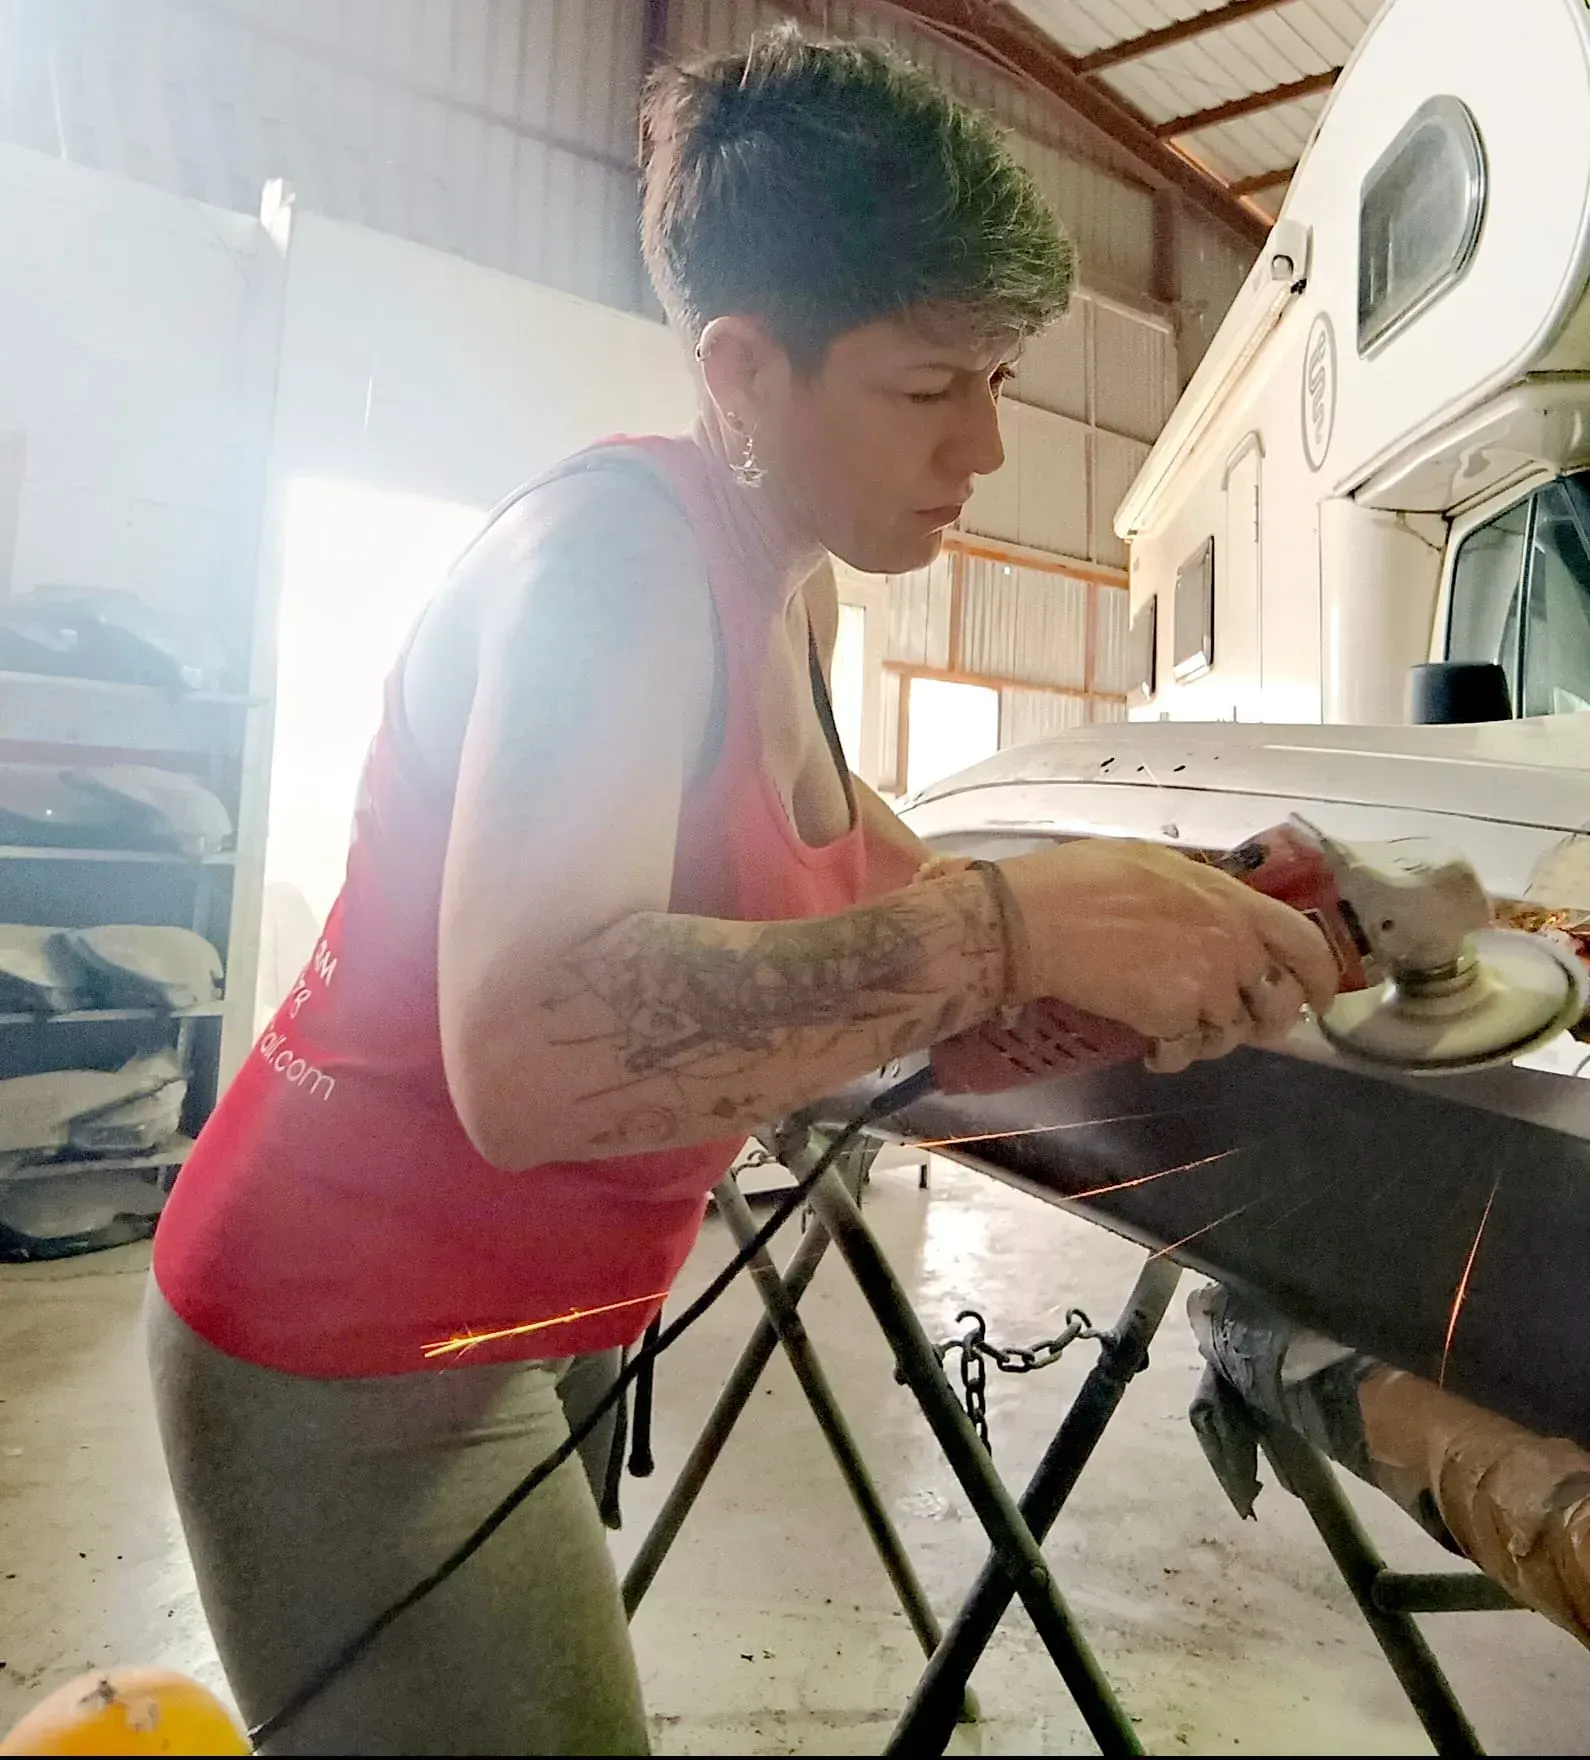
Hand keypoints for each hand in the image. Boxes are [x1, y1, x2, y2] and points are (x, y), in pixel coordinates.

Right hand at [995, 840, 1338, 1068]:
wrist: (1037, 919)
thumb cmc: (1081, 880)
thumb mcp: (1155, 866)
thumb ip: (1199, 893)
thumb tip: (1208, 909)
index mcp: (1232, 901)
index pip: (1305, 943)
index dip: (1321, 976)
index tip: (1320, 999)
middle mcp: (1233, 945)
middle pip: (1279, 1002)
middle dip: (1265, 1022)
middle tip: (1239, 1024)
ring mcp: (1207, 986)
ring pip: (1230, 1033)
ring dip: (1207, 1037)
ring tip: (1174, 1026)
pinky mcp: (1173, 1019)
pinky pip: (1186, 1051)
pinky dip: (1169, 1054)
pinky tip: (1149, 1044)